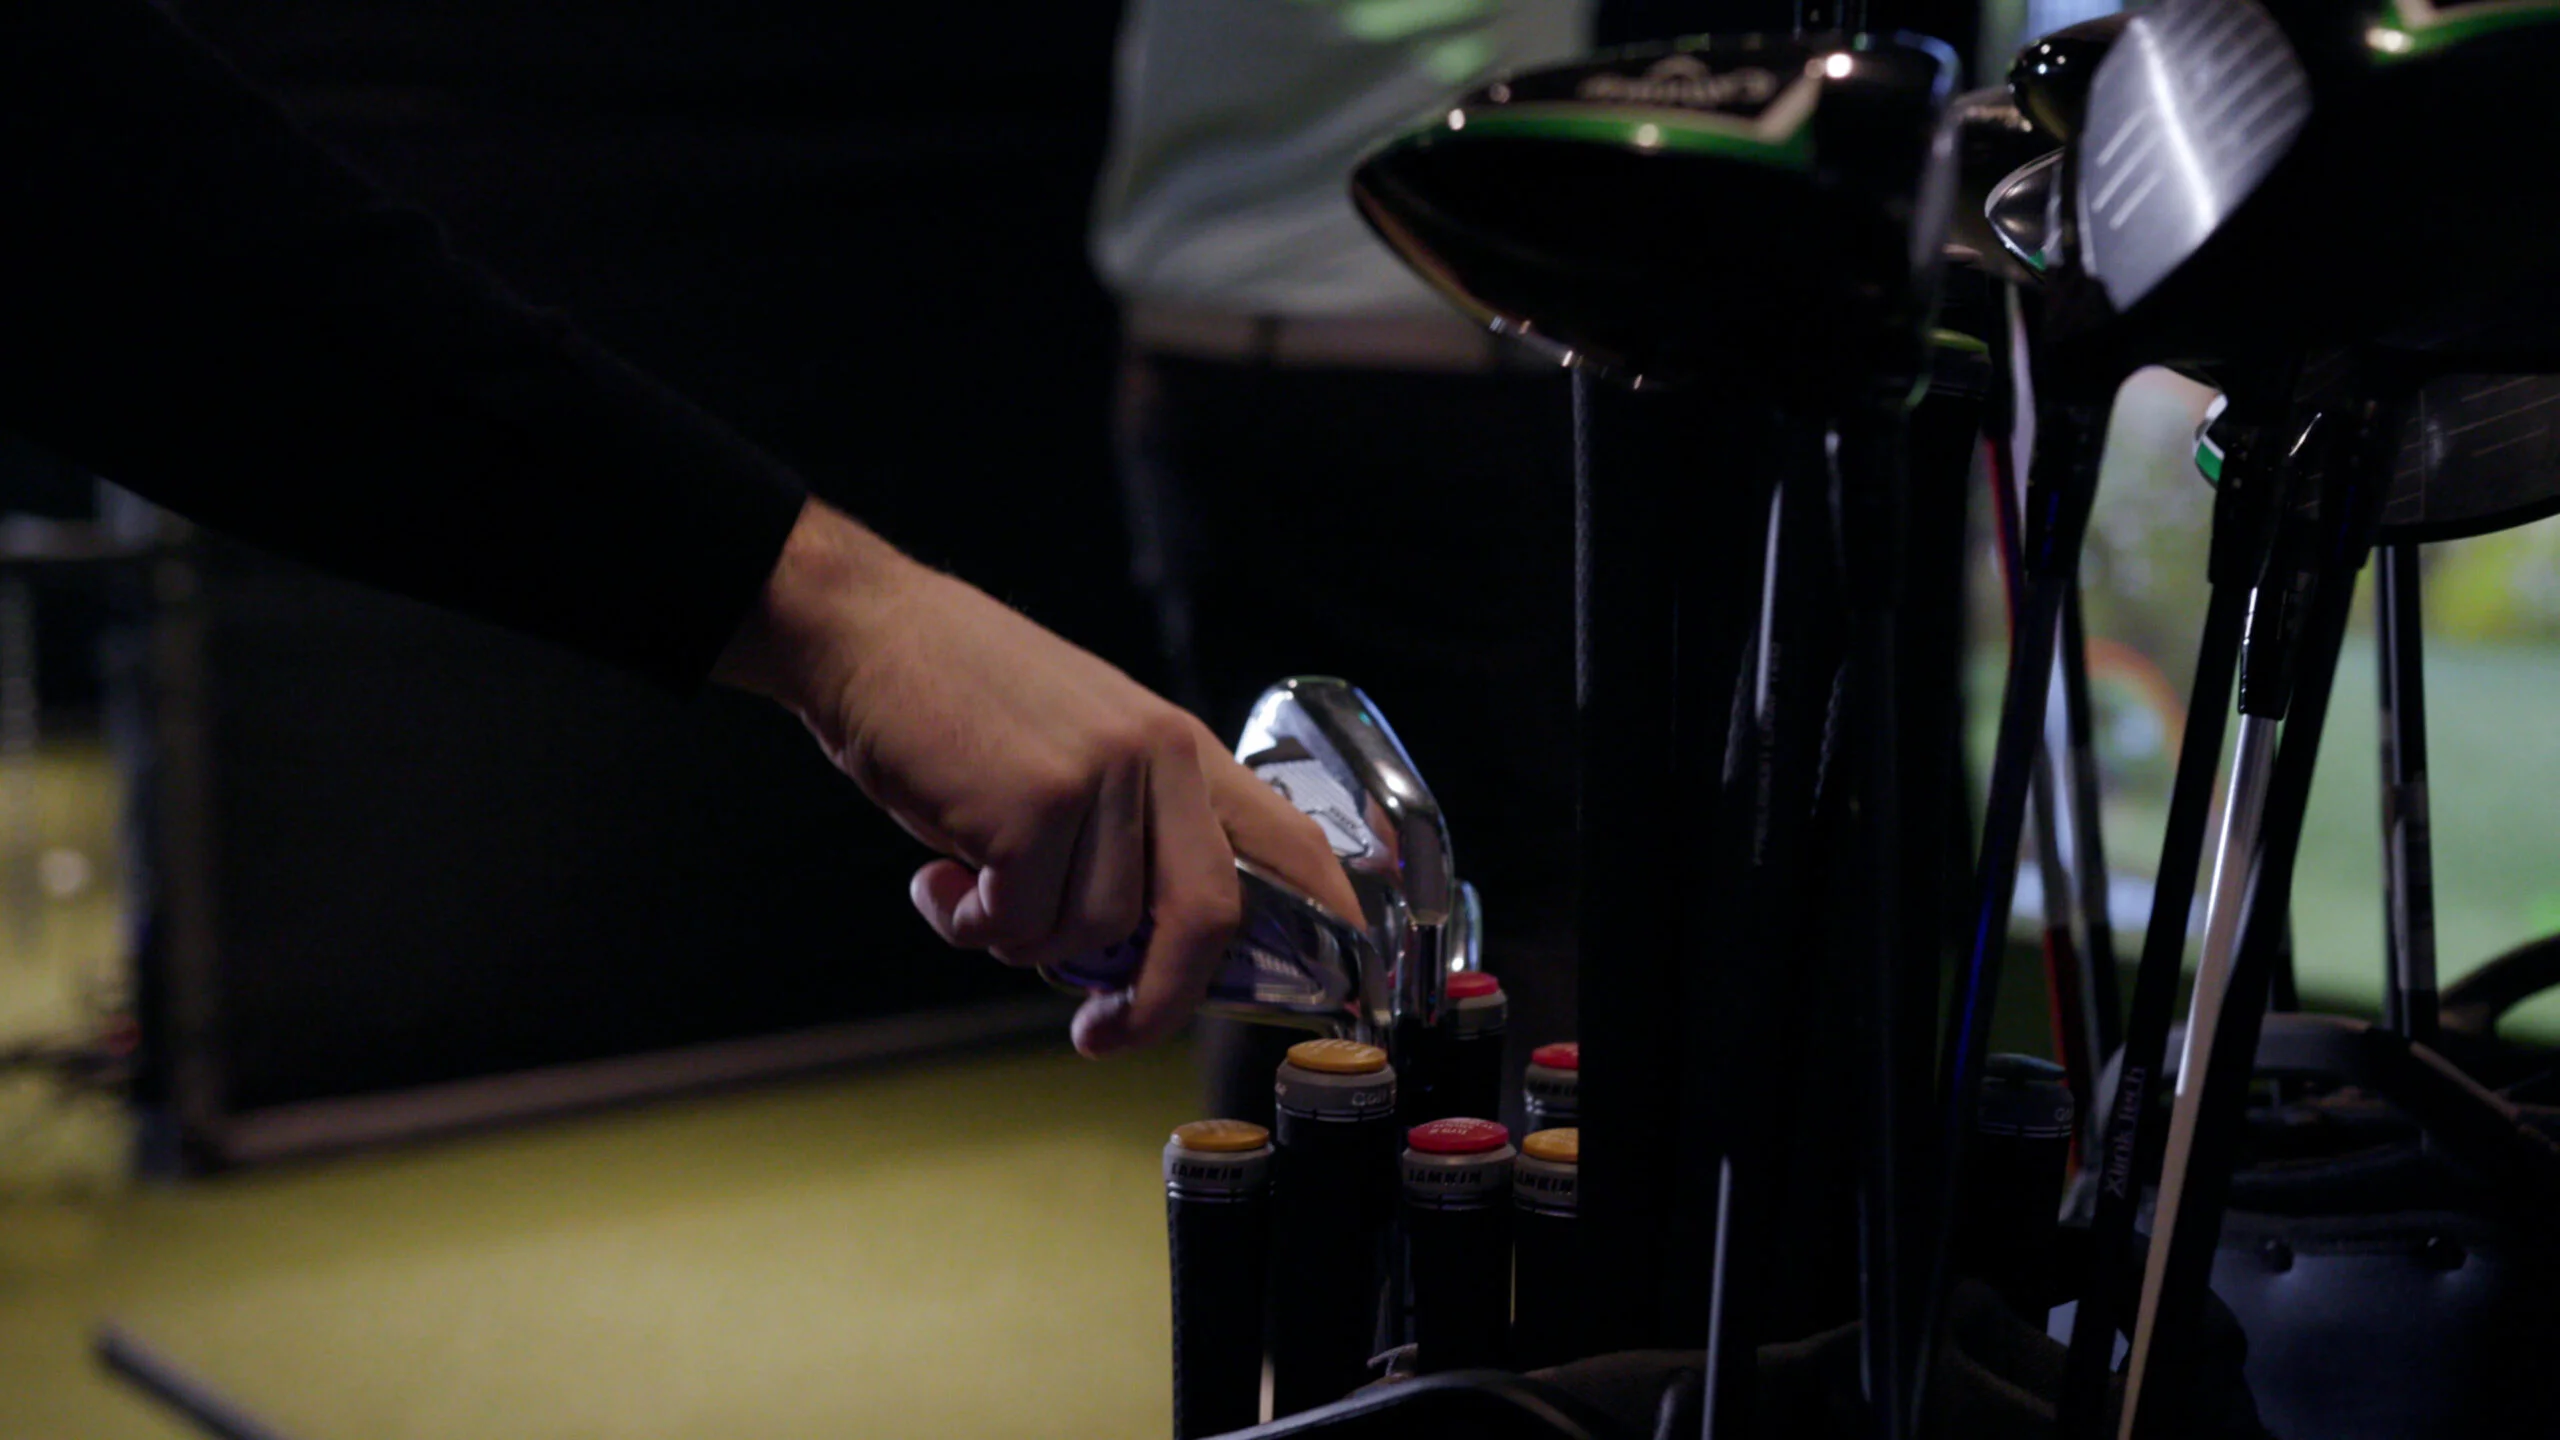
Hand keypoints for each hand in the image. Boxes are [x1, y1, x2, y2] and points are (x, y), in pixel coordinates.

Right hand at [716, 501, 1359, 1054]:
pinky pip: (1019, 921)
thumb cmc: (962, 701)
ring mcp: (1102, 778)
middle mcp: (1160, 759)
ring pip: (1089, 933)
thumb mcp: (1080, 747)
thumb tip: (1136, 956)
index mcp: (1183, 748)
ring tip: (970, 876)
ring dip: (1016, 935)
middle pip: (1210, 917)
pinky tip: (941, 870)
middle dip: (1159, 999)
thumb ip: (1126, 833)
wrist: (867, 631)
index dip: (1333, 917)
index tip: (1347, 989)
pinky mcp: (1035, 804)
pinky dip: (970, 920)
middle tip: (1100, 1033)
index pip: (1290, 840)